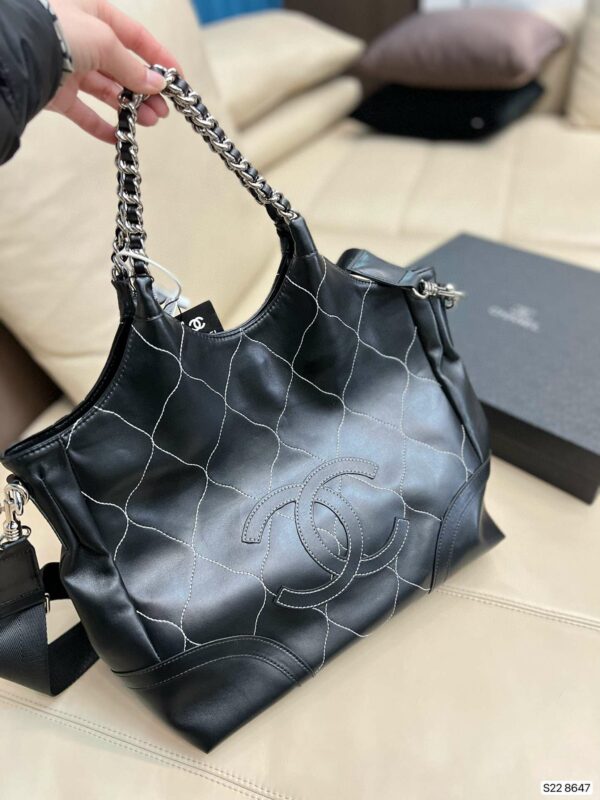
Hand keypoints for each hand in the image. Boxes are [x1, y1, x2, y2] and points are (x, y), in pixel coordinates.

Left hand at [47, 0, 181, 142]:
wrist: (18, 54)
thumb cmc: (59, 32)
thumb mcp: (105, 42)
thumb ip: (133, 67)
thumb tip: (157, 85)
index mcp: (94, 14)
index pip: (135, 36)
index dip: (158, 57)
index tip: (177, 79)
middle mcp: (82, 39)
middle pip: (122, 68)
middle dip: (145, 90)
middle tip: (163, 110)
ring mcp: (69, 67)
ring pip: (107, 91)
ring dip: (131, 107)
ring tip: (149, 122)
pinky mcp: (57, 93)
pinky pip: (85, 113)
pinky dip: (102, 126)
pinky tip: (119, 138)